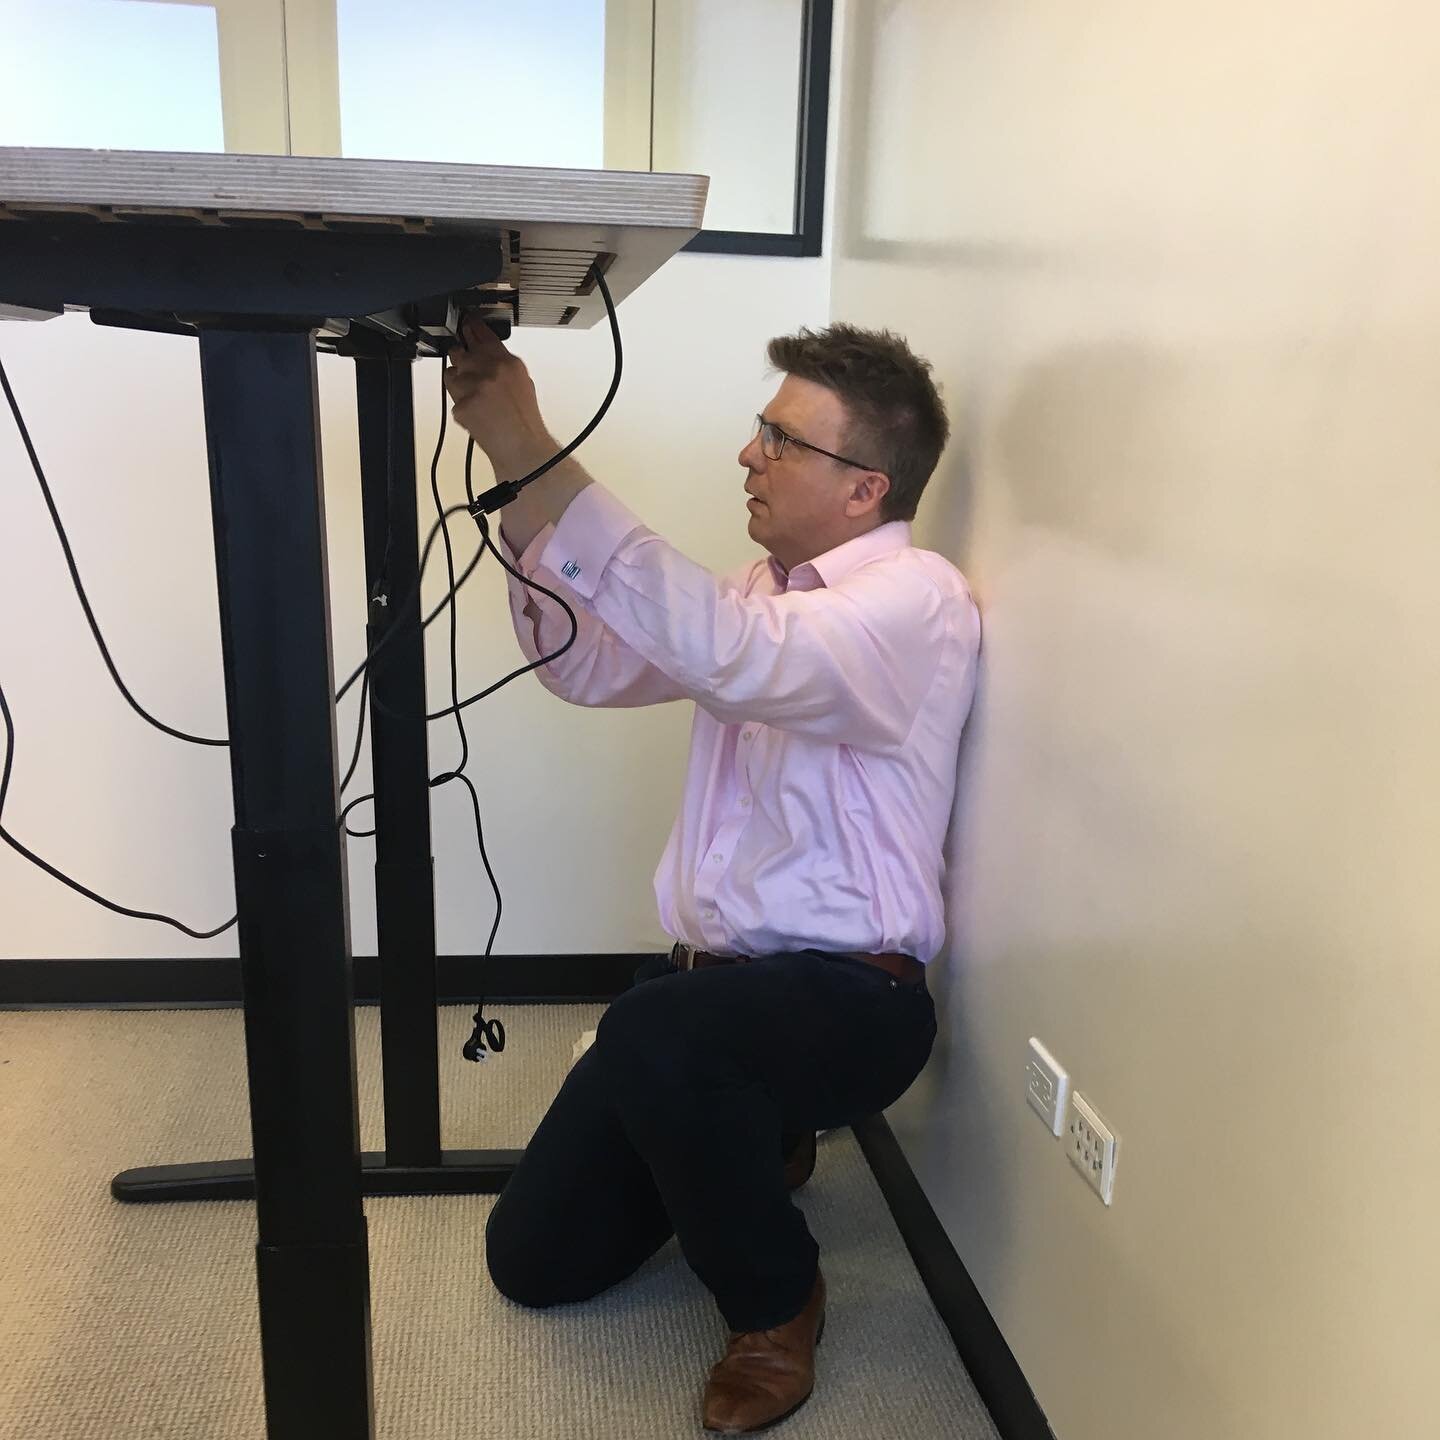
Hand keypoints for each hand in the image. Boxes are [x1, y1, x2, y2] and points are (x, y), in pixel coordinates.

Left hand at [443, 318, 556, 477]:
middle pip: (460, 350)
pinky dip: (460, 404)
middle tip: (469, 373)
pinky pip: (452, 397)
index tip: (465, 323)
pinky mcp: (461, 404)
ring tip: (476, 398)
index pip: (482, 332)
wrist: (521, 446)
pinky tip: (475, 412)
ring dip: (458, 384)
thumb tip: (484, 351)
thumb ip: (502, 363)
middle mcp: (490, 370)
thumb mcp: (522, 381)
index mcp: (508, 362)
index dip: (470, 326)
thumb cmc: (524, 420)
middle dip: (461, 359)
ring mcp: (474, 387)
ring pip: (451, 373)